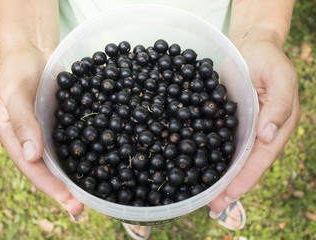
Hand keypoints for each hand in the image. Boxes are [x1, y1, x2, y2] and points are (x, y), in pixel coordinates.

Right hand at [0, 45, 83, 218]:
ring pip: (65, 161)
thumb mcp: (14, 93)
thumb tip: (33, 155)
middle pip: (50, 172)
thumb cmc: (17, 71)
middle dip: (67, 192)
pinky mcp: (66, 124)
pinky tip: (104, 163)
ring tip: (96, 196)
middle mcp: (34, 142)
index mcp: (15, 140)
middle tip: (83, 209)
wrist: (33, 52)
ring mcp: (51, 134)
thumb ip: (22, 122)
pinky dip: (88, 154)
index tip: (70, 203)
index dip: (51, 187)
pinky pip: (77, 142)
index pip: (33, 170)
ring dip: (79, 178)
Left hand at [208, 41, 300, 214]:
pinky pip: (213, 139)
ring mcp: (240, 127)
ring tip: (199, 192)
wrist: (250, 45)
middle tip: (210, 205)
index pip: (260, 160)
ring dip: (214, 174)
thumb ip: (279, 105)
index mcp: (275, 127)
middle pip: (242, 164)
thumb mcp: (281, 77)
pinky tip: (190, 163)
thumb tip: (269, 136)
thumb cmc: (269, 59)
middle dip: (228, 185)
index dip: (245, 179)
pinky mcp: (223, 119)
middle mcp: (257, 133)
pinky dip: (204, 153)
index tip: (228, 196)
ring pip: (227, 156)